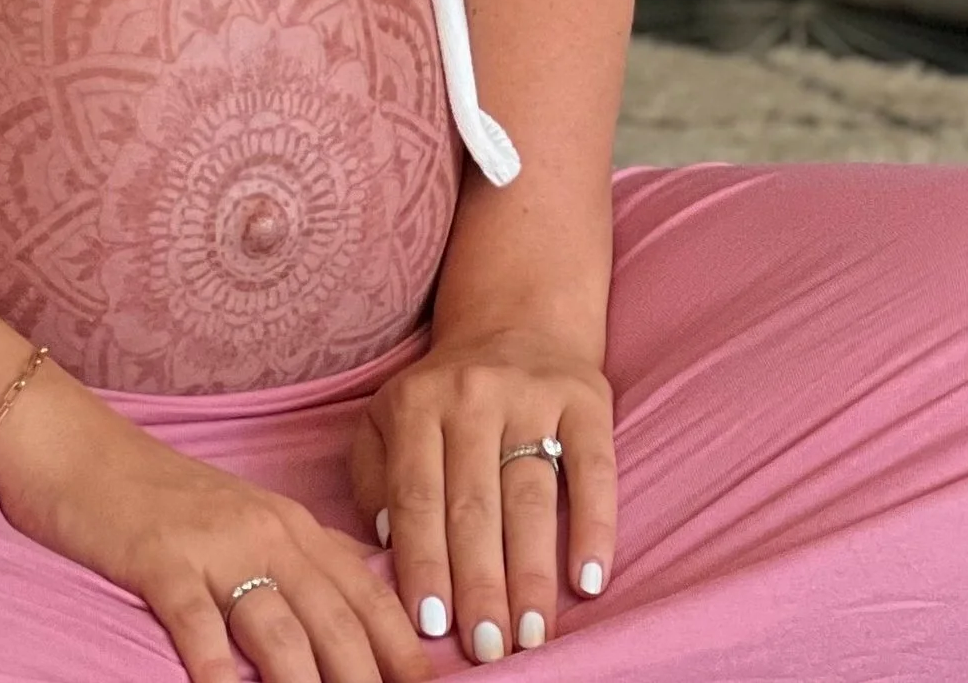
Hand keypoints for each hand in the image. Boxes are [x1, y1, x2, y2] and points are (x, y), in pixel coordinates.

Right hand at [0, 367, 431, 682]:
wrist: (76, 445)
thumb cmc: (159, 496)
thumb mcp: (243, 521)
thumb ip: (296, 563)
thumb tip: (349, 625)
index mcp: (292, 524)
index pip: (368, 595)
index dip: (405, 651)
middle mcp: (266, 532)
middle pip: (337, 622)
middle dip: (369, 682)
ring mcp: (213, 545)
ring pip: (281, 632)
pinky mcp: (160, 561)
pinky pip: (198, 626)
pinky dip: (216, 674)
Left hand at [349, 325, 614, 660]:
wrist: (516, 320)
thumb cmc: (442, 396)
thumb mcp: (385, 419)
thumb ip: (373, 479)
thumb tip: (386, 544)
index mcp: (417, 404)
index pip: (417, 497)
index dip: (424, 563)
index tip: (431, 627)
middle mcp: (473, 396)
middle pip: (475, 505)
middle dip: (479, 584)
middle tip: (487, 647)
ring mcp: (532, 395)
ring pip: (530, 495)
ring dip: (531, 571)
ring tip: (531, 633)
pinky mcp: (586, 399)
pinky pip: (593, 468)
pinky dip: (594, 525)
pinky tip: (589, 579)